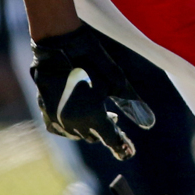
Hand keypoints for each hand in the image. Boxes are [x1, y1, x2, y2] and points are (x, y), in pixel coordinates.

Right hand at [30, 23, 154, 159]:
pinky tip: (75, 118)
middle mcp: (73, 122)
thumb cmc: (91, 58)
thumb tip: (150, 123)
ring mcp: (56, 118)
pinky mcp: (45, 110)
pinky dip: (69, 126)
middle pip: (94, 137)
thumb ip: (132, 103)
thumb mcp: (115, 80)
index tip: (129, 152)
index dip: (122, 146)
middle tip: (113, 117)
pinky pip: (59, 129)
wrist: (59, 43)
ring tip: (94, 112)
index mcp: (93, 116)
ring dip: (88, 127)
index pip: (112, 140)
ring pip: (77, 134)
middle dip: (105, 129)